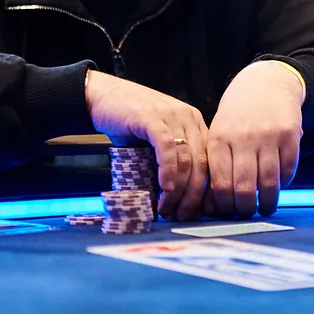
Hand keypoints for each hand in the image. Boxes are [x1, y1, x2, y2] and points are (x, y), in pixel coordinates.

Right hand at [85, 70, 209, 220]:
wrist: (103, 97)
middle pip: (202, 163)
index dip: (206, 188)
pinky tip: (165, 189)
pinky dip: (168, 171)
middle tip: (183, 216)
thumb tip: (177, 196)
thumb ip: (170, 158)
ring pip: (186, 158)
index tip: (198, 211)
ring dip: (179, 189)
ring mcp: (173, 116)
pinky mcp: (152, 118)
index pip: (211, 160)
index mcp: (195, 124)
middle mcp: (189, 118)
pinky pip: (167, 148)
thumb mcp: (157, 140)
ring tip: (168, 209)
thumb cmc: (129, 122)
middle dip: (194, 195)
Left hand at [205, 61, 304, 218]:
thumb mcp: (219, 133)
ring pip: (269, 184)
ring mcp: (268, 136)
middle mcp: (243, 138)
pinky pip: (288, 170)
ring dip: (267, 203)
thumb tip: (213, 206)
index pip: (220, 185)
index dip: (225, 206)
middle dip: (245, 210)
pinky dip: (284, 184)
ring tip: (265, 208)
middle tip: (247, 215)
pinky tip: (279, 186)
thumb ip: (216, 164)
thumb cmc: (237, 116)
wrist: (266, 83)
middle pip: (244, 189)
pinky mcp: (290, 135)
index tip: (229, 213)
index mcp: (219, 139)